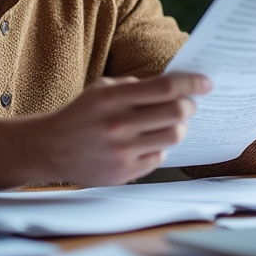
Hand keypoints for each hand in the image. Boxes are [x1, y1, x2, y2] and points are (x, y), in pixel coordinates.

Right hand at [34, 73, 209, 185]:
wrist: (49, 149)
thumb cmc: (81, 115)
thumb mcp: (102, 90)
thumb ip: (135, 87)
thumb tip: (174, 87)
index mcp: (112, 98)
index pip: (165, 88)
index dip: (192, 84)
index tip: (206, 83)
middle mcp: (118, 124)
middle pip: (176, 113)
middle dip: (189, 106)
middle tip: (189, 104)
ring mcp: (121, 151)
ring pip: (173, 136)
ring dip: (178, 128)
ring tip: (170, 124)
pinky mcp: (123, 172)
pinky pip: (159, 157)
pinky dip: (159, 148)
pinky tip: (148, 143)